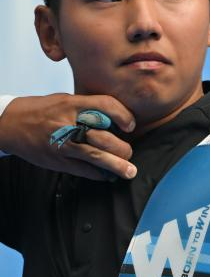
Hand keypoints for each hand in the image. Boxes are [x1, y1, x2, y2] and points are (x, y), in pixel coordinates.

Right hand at [0, 94, 136, 180]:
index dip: (123, 115)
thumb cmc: (42, 110)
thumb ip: (88, 108)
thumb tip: (116, 119)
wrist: (9, 124)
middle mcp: (68, 124)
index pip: (106, 105)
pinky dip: (98, 174)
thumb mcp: (65, 100)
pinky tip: (108, 176)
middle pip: (103, 137)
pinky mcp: (56, 161)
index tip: (131, 125)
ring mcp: (61, 145)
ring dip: (116, 165)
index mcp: (72, 104)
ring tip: (130, 171)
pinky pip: (82, 170)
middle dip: (121, 148)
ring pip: (95, 157)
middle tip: (129, 152)